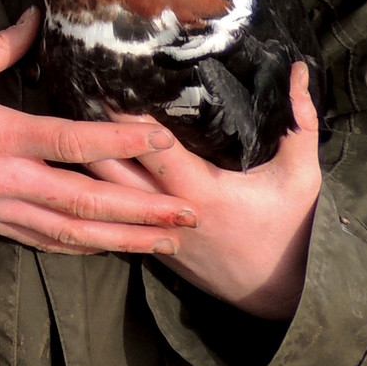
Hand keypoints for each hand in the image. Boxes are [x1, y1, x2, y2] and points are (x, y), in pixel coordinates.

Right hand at [0, 9, 197, 255]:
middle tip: (190, 213)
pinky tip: (115, 248)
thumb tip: (37, 17)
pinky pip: (46, 244)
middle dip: (142, 211)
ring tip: (169, 241)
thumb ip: (1, 46)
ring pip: (72, 233)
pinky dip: (85, 249)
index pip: (71, 143)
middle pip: (85, 202)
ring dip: (125, 240)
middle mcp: (5, 178)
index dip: (121, 144)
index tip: (163, 140)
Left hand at [88, 61, 320, 319]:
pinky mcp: (147, 246)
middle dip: (89, 129)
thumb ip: (300, 123)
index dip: (125, 115)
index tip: (105, 80)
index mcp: (200, 192)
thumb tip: (299, 71)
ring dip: (86, 157)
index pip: (150, 148)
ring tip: (65, 118)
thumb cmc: (291, 230)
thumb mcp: (302, 177)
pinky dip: (96, 185)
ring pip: (101, 192)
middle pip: (110, 168)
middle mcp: (167, 212)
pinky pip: (109, 211)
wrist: (282, 294)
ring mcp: (152, 234)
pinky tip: (80, 159)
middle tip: (72, 90)